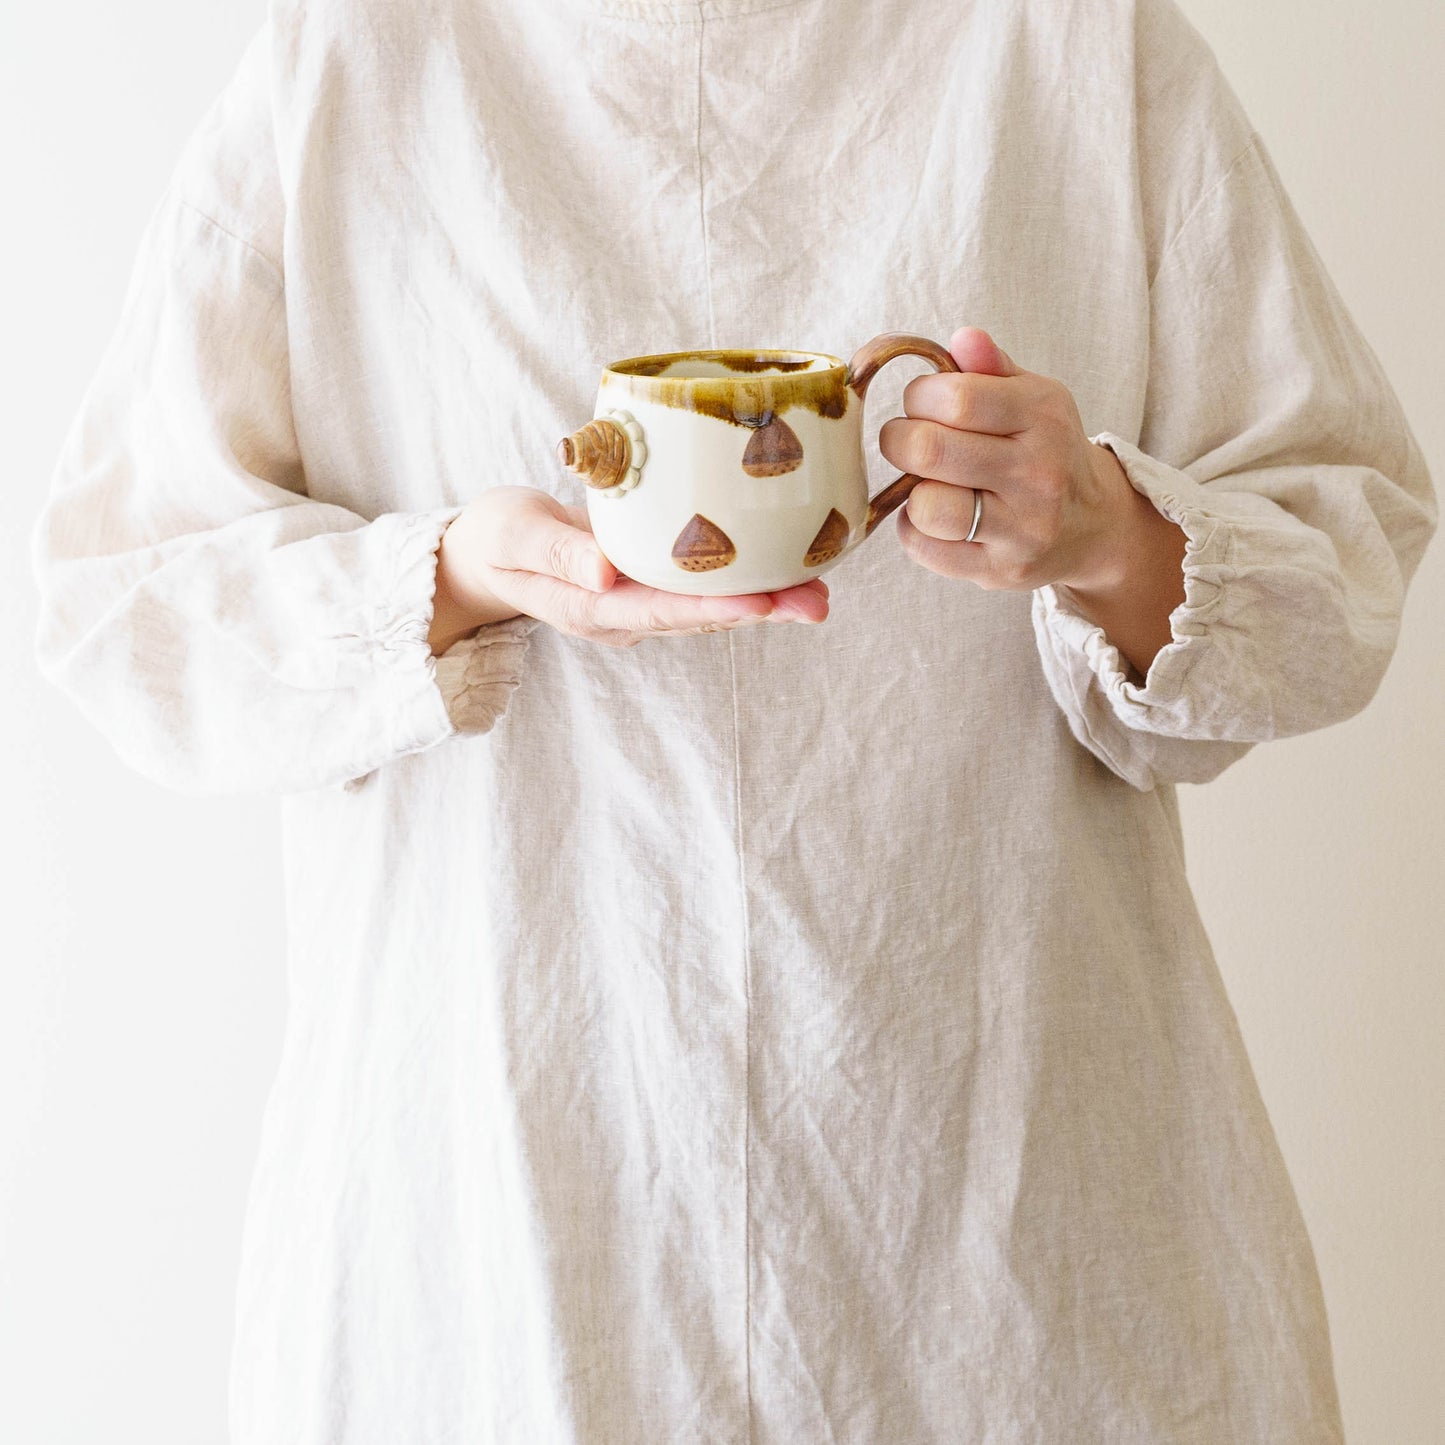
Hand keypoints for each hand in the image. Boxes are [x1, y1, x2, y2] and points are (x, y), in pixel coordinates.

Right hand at [429, 486, 829, 654]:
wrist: (485, 553)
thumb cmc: (496, 537)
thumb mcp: (513, 535)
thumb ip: (556, 553)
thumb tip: (606, 573)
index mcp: (591, 609)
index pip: (662, 611)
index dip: (716, 606)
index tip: (764, 600)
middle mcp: (624, 616)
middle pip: (699, 616)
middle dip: (760, 609)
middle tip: (817, 602)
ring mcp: (639, 604)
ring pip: (708, 605)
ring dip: (764, 598)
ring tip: (819, 590)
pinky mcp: (649, 584)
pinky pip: (701, 586)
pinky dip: (743, 576)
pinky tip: (783, 564)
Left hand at [878, 327, 1185, 675]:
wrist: (1093, 525)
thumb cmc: (1045, 450)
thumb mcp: (1033, 398)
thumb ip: (992, 368)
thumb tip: (963, 338)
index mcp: (1044, 416)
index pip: (955, 396)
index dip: (919, 396)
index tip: (922, 403)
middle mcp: (1038, 473)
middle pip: (929, 449)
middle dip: (899, 439)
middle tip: (908, 440)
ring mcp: (1021, 528)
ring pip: (926, 506)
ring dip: (909, 491)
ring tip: (925, 481)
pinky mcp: (1000, 570)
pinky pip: (925, 548)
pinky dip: (914, 529)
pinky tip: (934, 516)